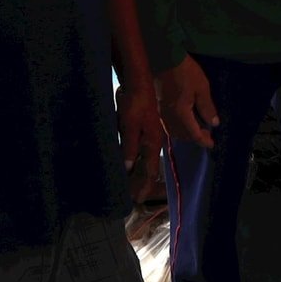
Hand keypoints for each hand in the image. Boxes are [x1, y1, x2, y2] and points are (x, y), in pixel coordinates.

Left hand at [117, 80, 163, 201]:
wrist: (138, 82)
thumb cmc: (134, 104)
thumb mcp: (129, 126)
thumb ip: (128, 147)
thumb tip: (127, 168)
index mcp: (153, 142)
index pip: (150, 170)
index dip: (145, 185)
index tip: (141, 199)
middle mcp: (153, 140)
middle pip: (149, 166)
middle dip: (143, 182)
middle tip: (136, 197)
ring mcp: (149, 134)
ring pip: (145, 159)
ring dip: (139, 173)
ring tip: (132, 185)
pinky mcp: (143, 129)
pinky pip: (140, 150)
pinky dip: (136, 161)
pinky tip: (131, 164)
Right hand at [155, 56, 219, 149]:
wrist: (164, 61)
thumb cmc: (186, 73)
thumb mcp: (202, 88)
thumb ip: (207, 108)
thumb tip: (214, 123)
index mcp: (181, 114)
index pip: (193, 134)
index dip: (203, 140)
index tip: (212, 144)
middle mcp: (169, 118)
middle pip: (182, 135)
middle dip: (195, 138)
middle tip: (207, 136)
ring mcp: (161, 113)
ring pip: (173, 132)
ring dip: (186, 134)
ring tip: (198, 130)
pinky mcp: (158, 108)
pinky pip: (168, 125)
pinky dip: (178, 128)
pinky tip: (184, 122)